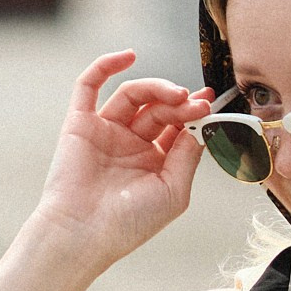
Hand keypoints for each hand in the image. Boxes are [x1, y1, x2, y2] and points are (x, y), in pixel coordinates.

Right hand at [33, 53, 214, 266]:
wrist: (84, 234)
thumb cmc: (129, 223)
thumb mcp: (173, 191)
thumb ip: (188, 156)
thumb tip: (202, 124)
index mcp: (154, 161)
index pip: (177, 126)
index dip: (194, 110)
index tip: (210, 100)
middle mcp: (130, 143)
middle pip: (159, 108)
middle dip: (180, 102)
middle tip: (197, 102)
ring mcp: (105, 131)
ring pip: (133, 95)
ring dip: (156, 87)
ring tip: (176, 93)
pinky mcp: (80, 124)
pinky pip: (89, 86)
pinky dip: (106, 66)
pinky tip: (129, 56)